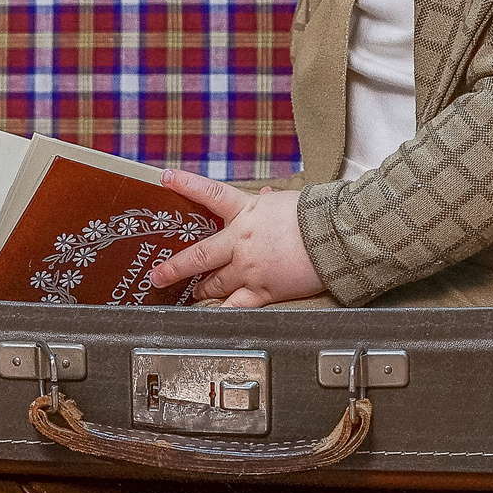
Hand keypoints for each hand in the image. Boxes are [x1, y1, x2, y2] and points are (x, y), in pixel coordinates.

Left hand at [146, 171, 324, 307]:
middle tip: (157, 275)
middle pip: (200, 255)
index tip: (165, 178)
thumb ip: (269, 202)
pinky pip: (237, 305)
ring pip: (215, 283)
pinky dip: (223, 310)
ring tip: (194, 293)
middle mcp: (242, 241)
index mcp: (247, 211)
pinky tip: (213, 314)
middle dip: (175, 267)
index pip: (210, 193)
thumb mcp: (288, 201)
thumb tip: (264, 195)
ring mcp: (250, 268)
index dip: (185, 184)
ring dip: (202, 289)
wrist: (335, 238)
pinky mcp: (264, 290)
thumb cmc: (316, 216)